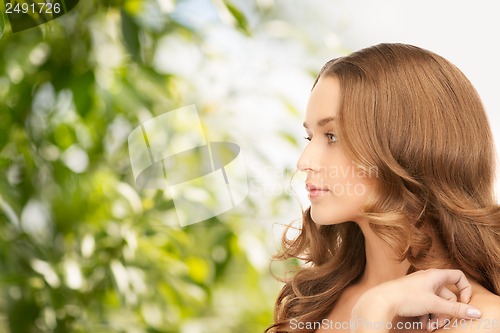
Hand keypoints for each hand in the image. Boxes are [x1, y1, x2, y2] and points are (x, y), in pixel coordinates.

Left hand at [351, 269, 481, 331]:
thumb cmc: (405, 297)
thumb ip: (455, 309)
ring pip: (437, 303)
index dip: (465, 290)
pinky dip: (426, 315)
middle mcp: (428, 279)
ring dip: (436, 317)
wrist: (381, 300)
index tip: (465, 304)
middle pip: (448, 296)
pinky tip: (422, 324)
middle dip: (446, 312)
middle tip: (440, 324)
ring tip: (429, 326)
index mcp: (435, 275)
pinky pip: (426, 305)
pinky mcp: (412, 296)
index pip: (458, 277)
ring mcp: (420, 287)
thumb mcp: (434, 304)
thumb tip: (476, 312)